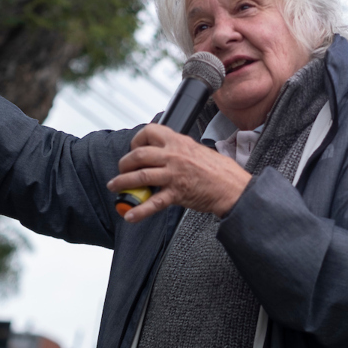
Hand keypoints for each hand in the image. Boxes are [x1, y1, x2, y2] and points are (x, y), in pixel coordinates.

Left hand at [106, 124, 251, 222]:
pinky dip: (139, 210)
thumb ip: (178, 149)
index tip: (134, 149)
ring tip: (115, 187)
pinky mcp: (177, 193)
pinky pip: (154, 202)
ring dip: (123, 182)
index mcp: (179, 142)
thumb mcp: (197, 149)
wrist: (232, 187)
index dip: (137, 140)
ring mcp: (174, 174)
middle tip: (121, 170)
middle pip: (138, 155)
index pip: (149, 132)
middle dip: (124, 163)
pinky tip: (130, 215)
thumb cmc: (218, 170)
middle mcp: (174, 155)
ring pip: (140, 176)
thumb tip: (162, 152)